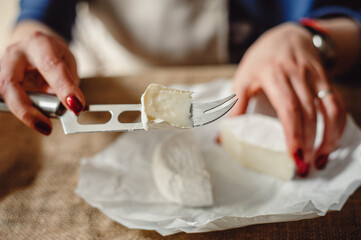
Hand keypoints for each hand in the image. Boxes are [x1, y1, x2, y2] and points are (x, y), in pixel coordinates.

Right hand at [0, 29, 84, 134]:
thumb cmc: (54, 54)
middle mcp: (15, 53)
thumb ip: (68, 82)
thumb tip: (69, 107)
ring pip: (5, 94)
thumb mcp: (68, 62)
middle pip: (11, 84)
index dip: (63, 88)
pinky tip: (34, 117)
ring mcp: (2, 66)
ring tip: (43, 124)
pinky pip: (7, 100)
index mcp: (38, 44)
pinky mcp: (0, 79)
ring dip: (24, 113)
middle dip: (28, 110)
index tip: (76, 106)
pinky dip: (22, 111)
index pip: (50, 66)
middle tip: (47, 127)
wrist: (34, 44)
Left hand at [229, 23, 346, 175]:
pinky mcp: (326, 79)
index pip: (288, 108)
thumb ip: (235, 106)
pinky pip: (336, 104)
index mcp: (273, 75)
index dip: (293, 134)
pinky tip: (330, 142)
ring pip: (328, 109)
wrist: (287, 35)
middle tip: (304, 168)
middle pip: (309, 113)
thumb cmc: (261, 59)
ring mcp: (315, 76)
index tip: (293, 156)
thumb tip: (221, 136)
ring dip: (328, 138)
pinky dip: (337, 126)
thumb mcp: (243, 78)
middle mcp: (298, 75)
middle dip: (309, 143)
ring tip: (320, 160)